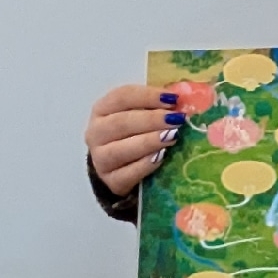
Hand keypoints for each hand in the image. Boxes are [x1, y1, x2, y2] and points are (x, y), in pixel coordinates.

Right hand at [85, 82, 181, 199]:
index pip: (121, 96)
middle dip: (152, 120)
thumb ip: (155, 105)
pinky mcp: (110, 180)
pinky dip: (145, 165)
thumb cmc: (133, 133)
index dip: (148, 96)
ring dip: (149, 141)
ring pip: (121, 149)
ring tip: (172, 136)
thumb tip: (181, 99)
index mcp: (102, 109)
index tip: (172, 99)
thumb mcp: (139, 113)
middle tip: (176, 119)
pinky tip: (161, 157)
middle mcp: (96, 133)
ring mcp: (100, 159)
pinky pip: (127, 173)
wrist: (120, 166)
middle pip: (121, 122)